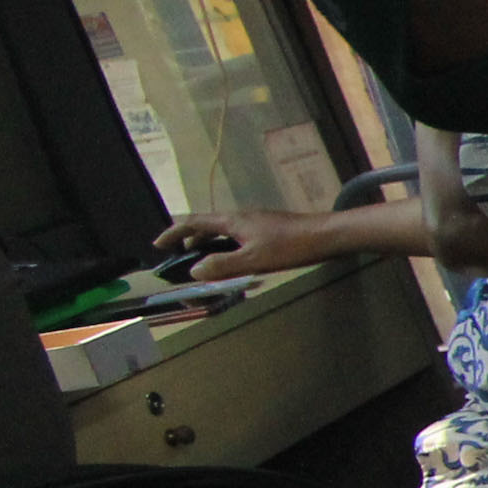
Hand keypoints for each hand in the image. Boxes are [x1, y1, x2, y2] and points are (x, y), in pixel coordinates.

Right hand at [152, 208, 343, 278]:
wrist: (329, 234)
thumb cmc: (291, 246)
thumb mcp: (254, 259)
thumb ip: (223, 265)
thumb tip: (194, 270)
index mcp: (232, 221)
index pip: (194, 223)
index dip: (174, 233)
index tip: (158, 244)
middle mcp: (241, 217)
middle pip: (207, 225)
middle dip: (189, 240)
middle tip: (178, 256)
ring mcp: (257, 222)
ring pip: (224, 231)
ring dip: (209, 244)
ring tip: (203, 260)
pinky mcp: (270, 229)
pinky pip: (239, 236)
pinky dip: (227, 246)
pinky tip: (235, 258)